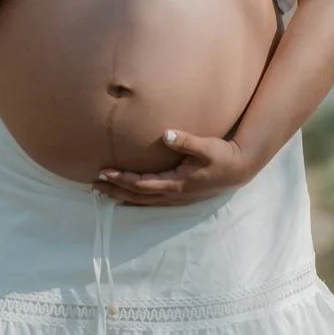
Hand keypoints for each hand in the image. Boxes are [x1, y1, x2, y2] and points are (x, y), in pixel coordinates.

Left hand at [94, 129, 257, 204]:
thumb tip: (167, 134)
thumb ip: (187, 141)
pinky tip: (127, 195)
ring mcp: (177, 197)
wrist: (240, 169)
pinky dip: (135, 198)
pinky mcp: (180, 195)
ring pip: (143, 200)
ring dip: (122, 196)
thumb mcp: (207, 147)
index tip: (105, 172)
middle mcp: (174, 194)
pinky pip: (151, 199)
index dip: (123, 179)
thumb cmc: (223, 156)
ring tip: (103, 192)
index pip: (143, 184)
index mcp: (177, 183)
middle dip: (115, 190)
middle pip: (138, 196)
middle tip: (94, 185)